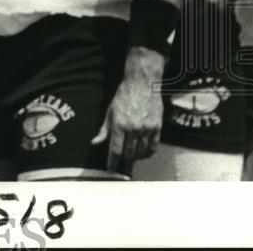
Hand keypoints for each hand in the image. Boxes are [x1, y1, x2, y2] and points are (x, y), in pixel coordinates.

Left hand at [93, 47, 164, 172]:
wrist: (142, 83)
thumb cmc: (124, 96)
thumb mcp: (110, 111)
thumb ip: (104, 130)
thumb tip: (95, 143)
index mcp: (119, 124)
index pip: (115, 150)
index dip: (112, 162)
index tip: (110, 169)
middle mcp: (133, 129)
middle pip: (129, 154)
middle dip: (124, 161)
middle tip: (121, 163)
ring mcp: (147, 129)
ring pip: (141, 153)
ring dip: (135, 158)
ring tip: (131, 157)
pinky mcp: (157, 127)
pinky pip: (153, 147)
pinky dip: (147, 153)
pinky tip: (143, 153)